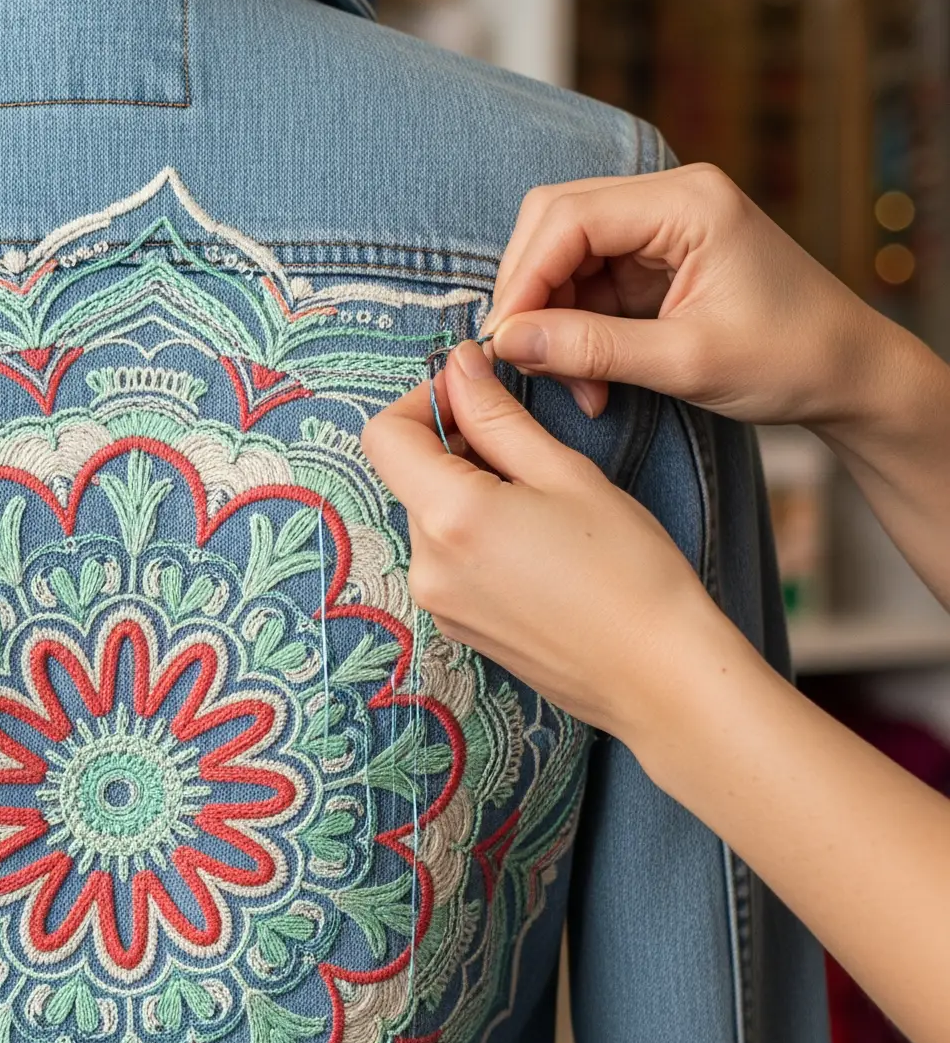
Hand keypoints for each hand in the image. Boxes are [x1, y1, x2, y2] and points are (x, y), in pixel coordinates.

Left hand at [361, 340, 729, 740]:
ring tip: (545, 507)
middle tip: (529, 451)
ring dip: (470, 493)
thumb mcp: (565, 475)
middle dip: (458, 449)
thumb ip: (498, 418)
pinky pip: (448, 559)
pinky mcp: (456, 626)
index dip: (424, 401)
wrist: (657, 675)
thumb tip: (459, 367)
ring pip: (431, 517)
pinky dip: (478, 535)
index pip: (385, 436)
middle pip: (410, 476)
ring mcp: (438, 603)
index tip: (474, 393)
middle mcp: (427, 566)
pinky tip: (538, 547)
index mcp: (449, 517)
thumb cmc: (630, 572)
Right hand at [483, 162, 949, 616]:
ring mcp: (664, 225)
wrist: (849, 374)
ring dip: (554, 319)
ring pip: (566, 253)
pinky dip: (578, 328)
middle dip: (532, 293)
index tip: (504, 341)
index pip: (570, 217)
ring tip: (575, 385)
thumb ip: (590, 348)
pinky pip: (591, 280)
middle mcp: (671, 197)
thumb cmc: (789, 360)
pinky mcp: (659, 257)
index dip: (524, 277)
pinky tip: (591, 376)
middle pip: (558, 222)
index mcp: (687, 202)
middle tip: (528, 360)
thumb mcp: (684, 363)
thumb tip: (507, 342)